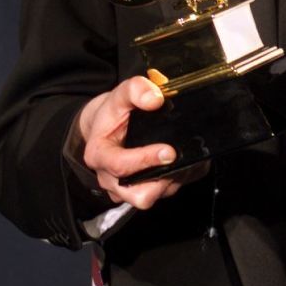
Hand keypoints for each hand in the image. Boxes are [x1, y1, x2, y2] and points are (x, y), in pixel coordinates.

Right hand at [78, 76, 191, 209]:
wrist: (107, 124)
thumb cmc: (113, 112)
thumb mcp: (120, 93)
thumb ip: (136, 89)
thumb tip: (155, 99)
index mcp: (100, 156)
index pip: (121, 167)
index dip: (146, 160)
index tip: (169, 151)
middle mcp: (111, 179)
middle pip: (139, 195)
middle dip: (163, 181)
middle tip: (179, 159)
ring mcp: (127, 189)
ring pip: (156, 196)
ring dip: (174, 179)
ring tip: (185, 158)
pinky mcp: (143, 190)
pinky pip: (167, 192)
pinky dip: (180, 178)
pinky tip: (185, 161)